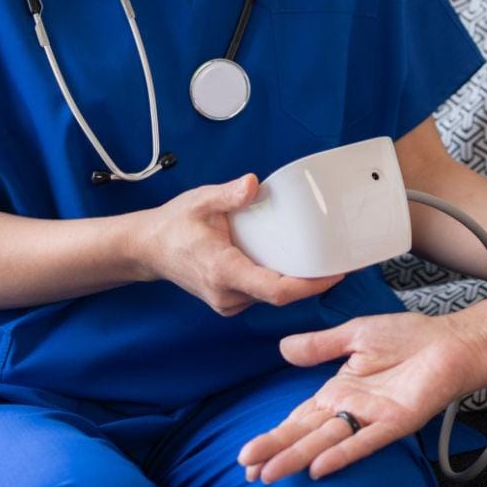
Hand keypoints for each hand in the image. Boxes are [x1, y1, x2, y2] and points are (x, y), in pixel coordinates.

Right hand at [131, 173, 342, 315]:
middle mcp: (228, 295)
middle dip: (311, 281)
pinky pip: (262, 295)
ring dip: (296, 281)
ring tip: (320, 258)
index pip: (276, 290)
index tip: (334, 273)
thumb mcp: (199, 201)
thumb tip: (252, 184)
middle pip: (281, 296)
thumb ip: (227, 194)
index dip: (310, 286)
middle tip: (339, 259)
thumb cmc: (173, 225)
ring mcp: (228, 302)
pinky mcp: (230, 301)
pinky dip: (279, 281)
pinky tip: (291, 262)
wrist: (147, 249)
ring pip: (272, 297)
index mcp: (223, 272)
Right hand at [236, 305, 486, 481]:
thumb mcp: (355, 335)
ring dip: (298, 457)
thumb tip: (282, 349)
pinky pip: (365, 441)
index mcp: (338, 390)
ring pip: (327, 441)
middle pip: (306, 435)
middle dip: (276, 452)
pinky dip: (342, 454)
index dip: (273, 435)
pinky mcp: (396, 422)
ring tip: (270, 474)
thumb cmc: (409, 337)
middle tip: (247, 472)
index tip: (246, 456)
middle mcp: (351, 409)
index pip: (298, 418)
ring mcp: (371, 418)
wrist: (450, 341)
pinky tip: (319, 468)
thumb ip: (320, 345)